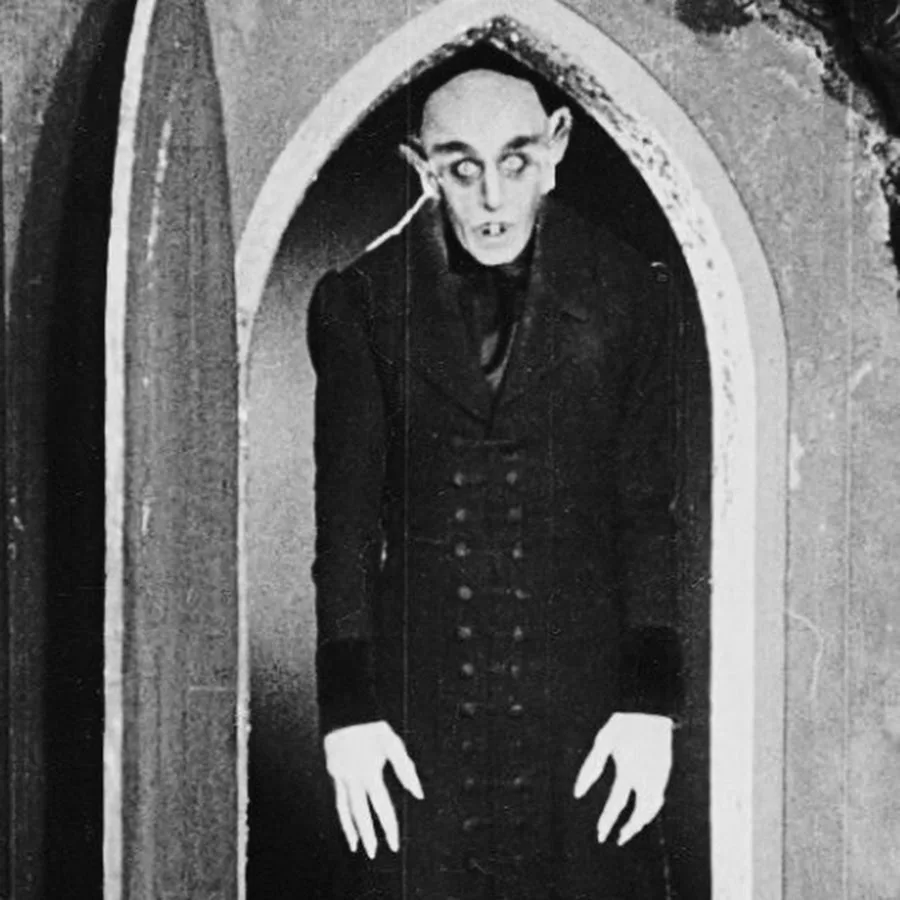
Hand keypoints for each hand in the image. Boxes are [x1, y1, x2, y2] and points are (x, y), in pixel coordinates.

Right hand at [324, 720, 423, 857]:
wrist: (346, 711)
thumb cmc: (373, 727)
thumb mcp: (393, 743)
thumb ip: (405, 769)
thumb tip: (418, 793)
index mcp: (370, 772)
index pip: (381, 807)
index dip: (388, 827)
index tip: (393, 843)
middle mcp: (353, 778)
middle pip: (360, 814)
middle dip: (368, 835)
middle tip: (373, 854)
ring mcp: (340, 777)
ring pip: (344, 810)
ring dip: (350, 830)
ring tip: (356, 847)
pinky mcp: (333, 773)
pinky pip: (337, 799)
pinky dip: (341, 814)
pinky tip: (345, 822)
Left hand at [573, 712, 672, 845]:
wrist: (652, 709)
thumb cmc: (623, 724)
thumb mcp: (603, 741)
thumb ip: (591, 767)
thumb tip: (578, 794)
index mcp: (628, 771)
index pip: (616, 804)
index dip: (608, 821)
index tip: (601, 835)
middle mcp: (646, 777)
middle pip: (640, 814)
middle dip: (629, 829)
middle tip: (618, 840)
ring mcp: (658, 776)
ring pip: (652, 809)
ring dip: (642, 821)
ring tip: (630, 829)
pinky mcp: (664, 772)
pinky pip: (658, 798)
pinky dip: (651, 809)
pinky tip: (644, 811)